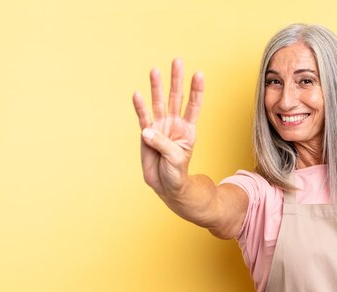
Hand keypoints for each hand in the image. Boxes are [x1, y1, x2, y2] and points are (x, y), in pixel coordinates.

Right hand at [132, 59, 203, 196]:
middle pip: (176, 97)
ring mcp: (161, 128)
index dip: (196, 90)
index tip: (199, 74)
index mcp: (188, 129)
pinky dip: (140, 107)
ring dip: (157, 87)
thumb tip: (147, 130)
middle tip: (177, 61)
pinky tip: (137, 94)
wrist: (166, 186)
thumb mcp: (176, 159)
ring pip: (159, 103)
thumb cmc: (177, 173)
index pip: (194, 105)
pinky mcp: (147, 135)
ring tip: (155, 70)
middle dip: (176, 80)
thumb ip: (163, 144)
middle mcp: (175, 124)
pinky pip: (143, 118)